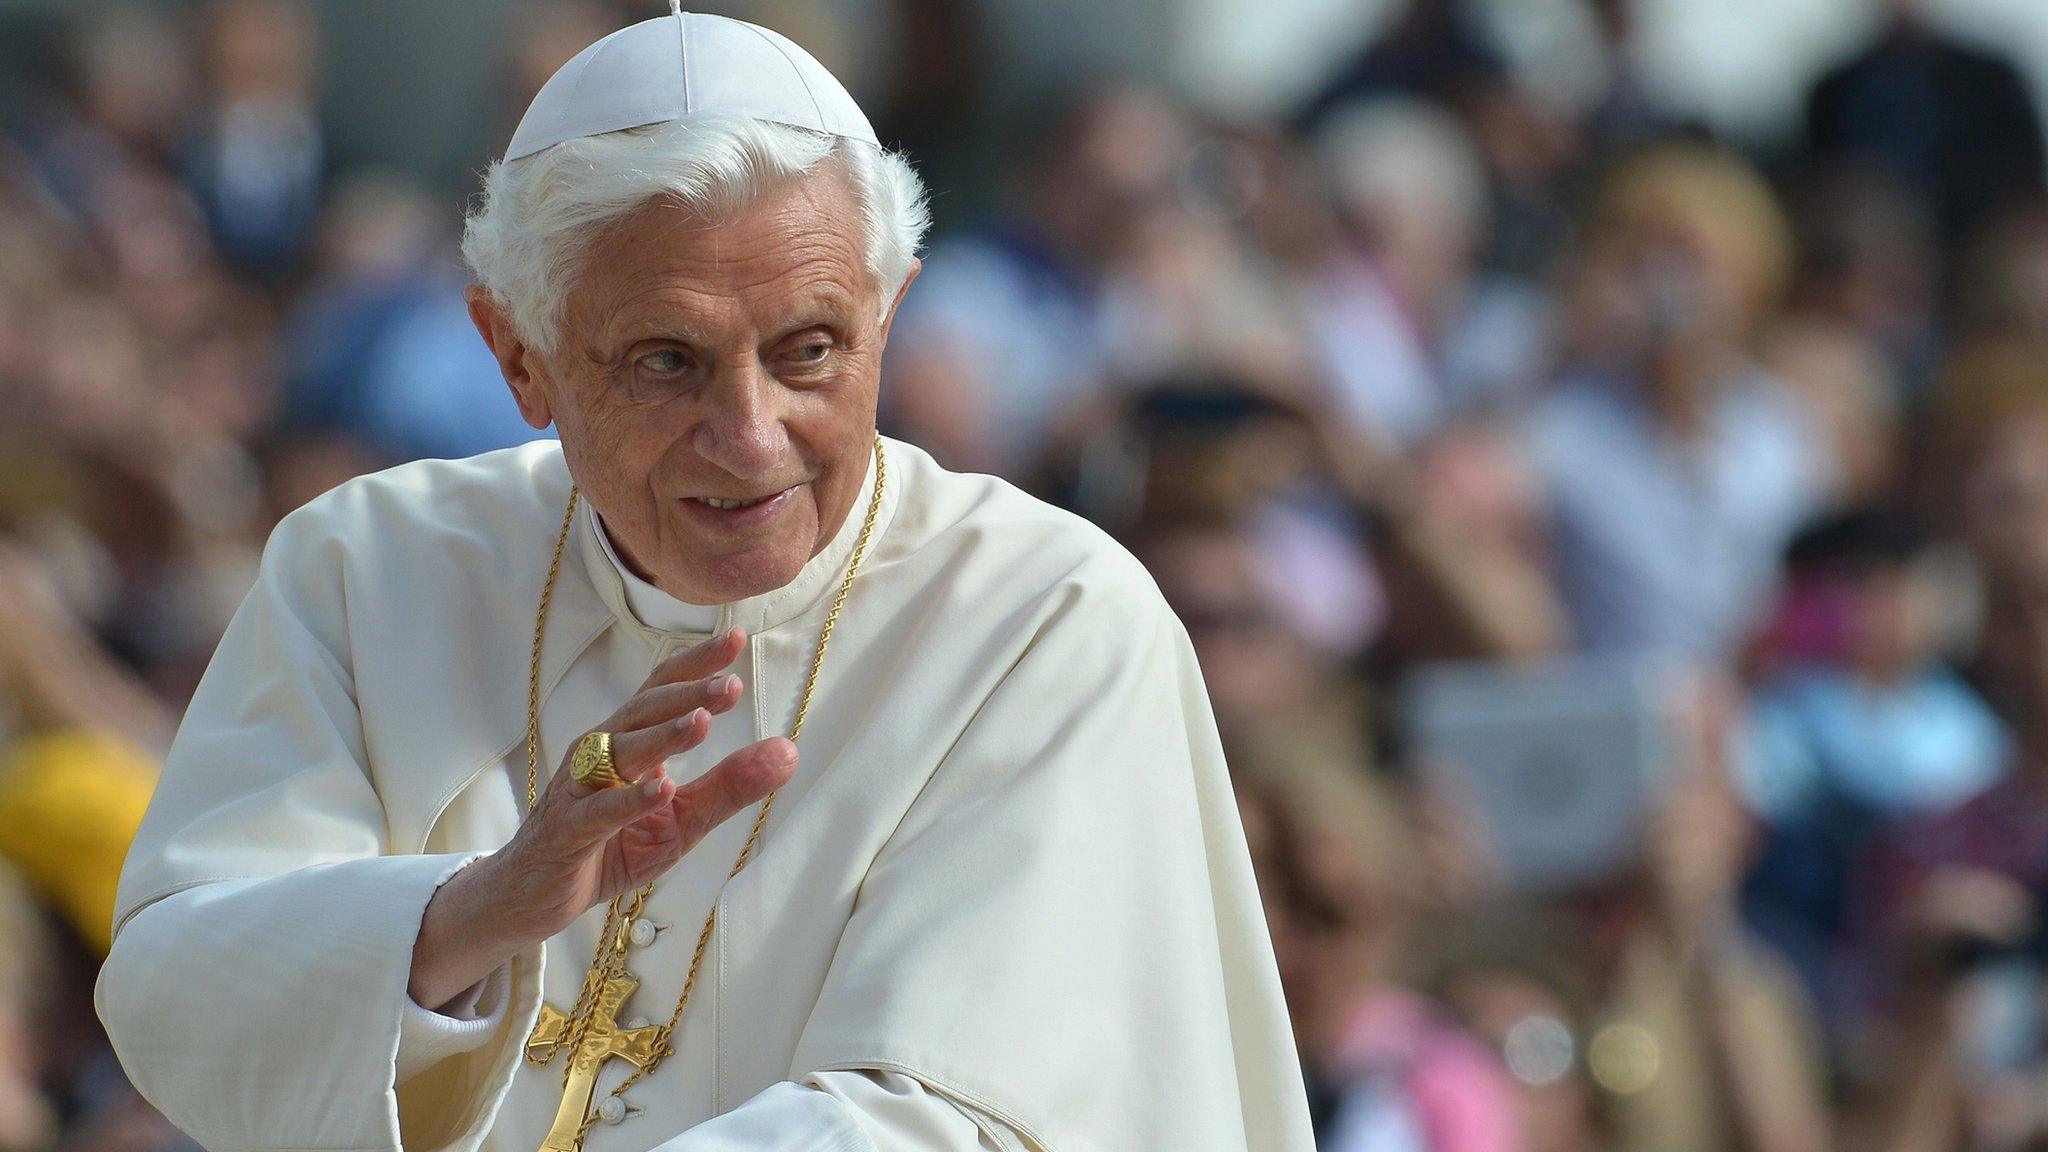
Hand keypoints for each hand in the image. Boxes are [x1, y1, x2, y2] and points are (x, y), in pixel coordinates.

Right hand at [407, 628, 796, 1008]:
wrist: (535, 894)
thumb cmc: (610, 846)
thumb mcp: (682, 820)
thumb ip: (730, 786)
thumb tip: (788, 751)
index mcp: (630, 743)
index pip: (663, 690)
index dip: (696, 663)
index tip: (737, 638)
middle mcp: (601, 754)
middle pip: (643, 711)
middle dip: (687, 694)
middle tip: (730, 684)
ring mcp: (580, 790)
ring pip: (621, 753)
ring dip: (662, 736)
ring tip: (702, 722)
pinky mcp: (569, 832)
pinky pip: (600, 811)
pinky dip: (630, 799)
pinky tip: (661, 789)